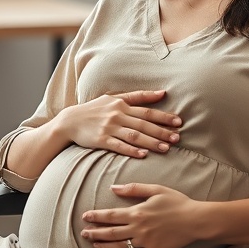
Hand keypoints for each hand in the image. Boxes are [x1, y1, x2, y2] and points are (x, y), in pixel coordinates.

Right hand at [53, 90, 180, 157]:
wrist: (70, 121)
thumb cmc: (95, 109)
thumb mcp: (113, 97)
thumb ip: (137, 96)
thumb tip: (162, 93)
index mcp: (122, 104)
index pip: (147, 111)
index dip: (164, 116)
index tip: (179, 121)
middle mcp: (117, 115)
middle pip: (144, 124)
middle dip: (162, 131)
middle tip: (177, 138)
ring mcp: (109, 128)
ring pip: (134, 135)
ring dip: (151, 142)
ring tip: (166, 148)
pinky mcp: (101, 140)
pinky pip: (118, 146)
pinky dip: (131, 150)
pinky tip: (143, 154)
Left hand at [81, 183, 198, 247]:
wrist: (195, 220)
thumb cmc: (176, 202)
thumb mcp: (156, 189)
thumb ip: (134, 188)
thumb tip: (114, 188)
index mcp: (138, 212)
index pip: (110, 215)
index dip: (96, 217)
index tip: (85, 217)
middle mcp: (138, 228)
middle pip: (111, 232)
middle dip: (95, 233)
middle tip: (84, 234)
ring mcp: (145, 242)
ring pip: (119, 245)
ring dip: (104, 245)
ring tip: (94, 244)